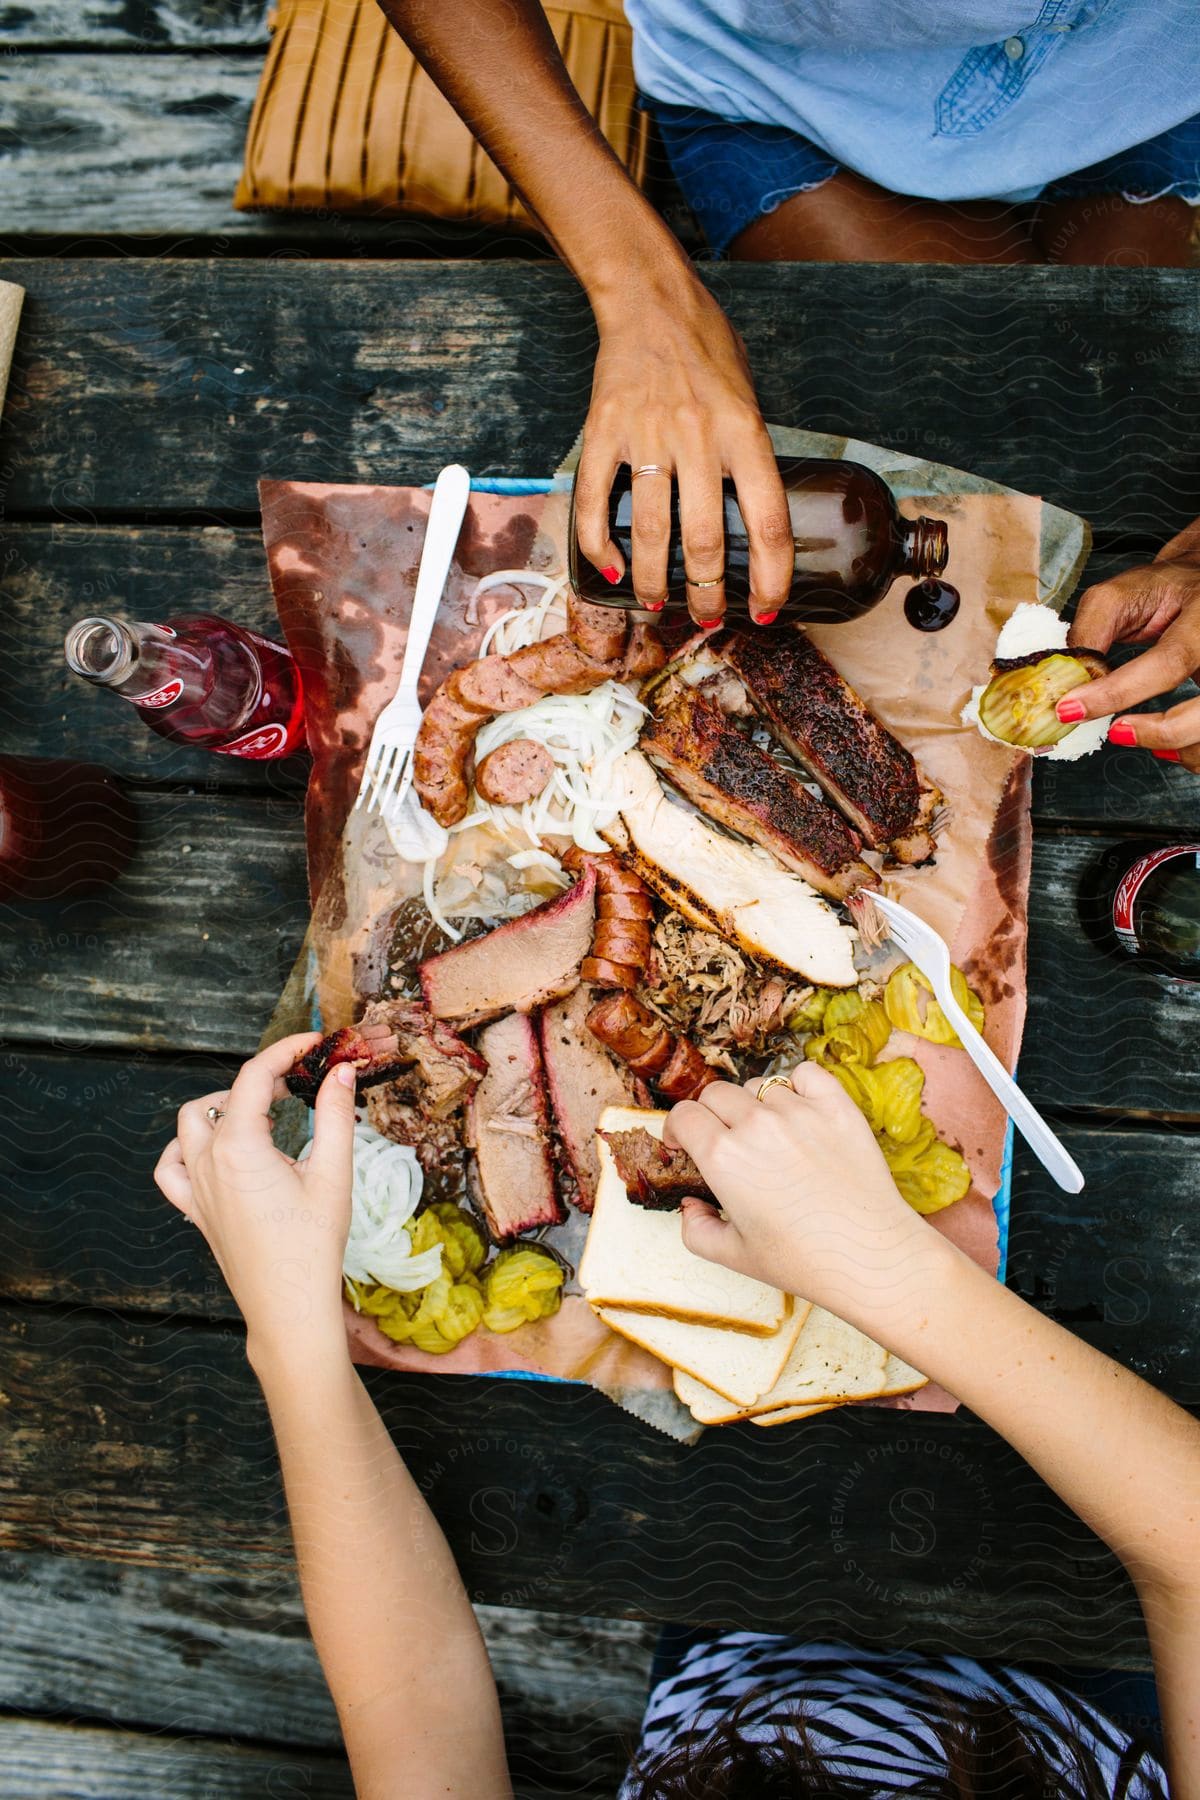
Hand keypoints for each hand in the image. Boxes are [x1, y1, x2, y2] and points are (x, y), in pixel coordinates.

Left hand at [154, 1032, 356, 1361]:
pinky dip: (186, 1148)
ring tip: (263, 1112)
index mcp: (240, 1146)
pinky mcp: (195, 1210)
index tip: (316, 1044)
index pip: (256, 1075)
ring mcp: (196, 1186)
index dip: (287, 1050)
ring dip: (223, 1106)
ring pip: (191, 1123)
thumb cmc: (312, 1246)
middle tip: (302, 1084)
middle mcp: (208, 1160)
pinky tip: (215, 1151)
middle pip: (226, 1094)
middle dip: (262, 1078)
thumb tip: (340, 1072)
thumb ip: (336, 1116)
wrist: (288, 1306)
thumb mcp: (333, 1174)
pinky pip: (171, 1167)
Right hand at [572, 263, 793, 628]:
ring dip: (653, 581)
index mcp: (745, 431)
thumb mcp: (749, 397)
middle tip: (707, 616)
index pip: (769, 522)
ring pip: (648, 533)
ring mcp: (646, 436)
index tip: (765, 609)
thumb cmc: (708, 348)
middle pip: (703, 540)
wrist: (649, 300)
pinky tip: (610, 571)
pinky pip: (592, 502)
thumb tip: (750, 519)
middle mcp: (698, 437)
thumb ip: (748, 454)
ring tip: (657, 604)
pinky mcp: (603, 432)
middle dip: (706, 593)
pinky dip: (598, 546)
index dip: (771, 577)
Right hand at [663, 1063, 947, 1333]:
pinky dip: (797, 1086)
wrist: (872, 1258)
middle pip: (716, 1094)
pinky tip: (801, 1112)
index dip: (678, 1128)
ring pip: (760, 1087)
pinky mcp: (837, 1106)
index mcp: (723, 1158)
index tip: (686, 1142)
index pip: (683, 1115)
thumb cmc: (804, 1262)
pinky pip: (805, 1074)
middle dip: (711, 1115)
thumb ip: (696, 1230)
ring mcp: (799, 1111)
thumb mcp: (734, 1257)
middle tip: (727, 1141)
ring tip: (772, 1137)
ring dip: (756, 1106)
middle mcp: (756, 1126)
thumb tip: (690, 1204)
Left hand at [1058, 517, 1199, 771]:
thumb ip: (1093, 628)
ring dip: (1178, 747)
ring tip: (1137, 734)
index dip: (1118, 692)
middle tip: (1116, 733)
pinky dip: (1189, 752)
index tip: (1071, 710)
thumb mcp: (1125, 592)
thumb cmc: (1164, 590)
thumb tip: (1069, 677)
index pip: (1169, 662)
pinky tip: (1166, 744)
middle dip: (1162, 732)